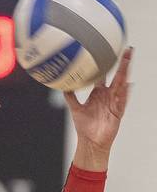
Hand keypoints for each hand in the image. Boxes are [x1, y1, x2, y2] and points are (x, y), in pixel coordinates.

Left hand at [66, 47, 131, 170]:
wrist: (90, 141)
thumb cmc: (84, 126)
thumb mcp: (74, 108)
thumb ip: (70, 97)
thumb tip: (61, 86)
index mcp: (98, 93)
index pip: (104, 76)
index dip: (106, 65)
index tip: (108, 52)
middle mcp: (108, 95)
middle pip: (117, 76)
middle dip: (122, 63)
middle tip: (126, 51)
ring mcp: (114, 102)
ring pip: (121, 84)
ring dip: (125, 73)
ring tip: (128, 61)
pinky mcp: (118, 111)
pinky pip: (122, 100)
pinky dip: (124, 92)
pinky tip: (127, 84)